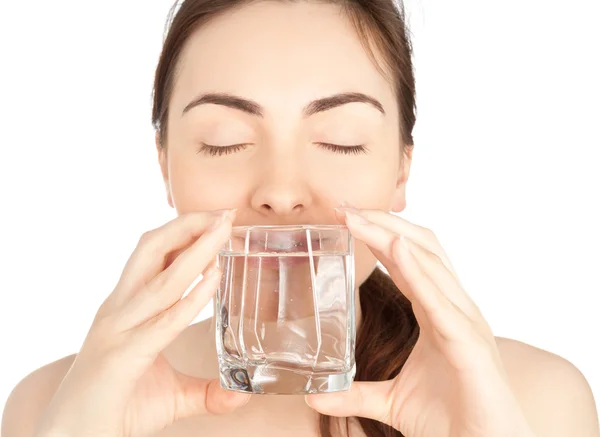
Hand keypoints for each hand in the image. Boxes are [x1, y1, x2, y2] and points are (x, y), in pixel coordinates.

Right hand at [34, 210, 248, 436]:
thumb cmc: (117, 409)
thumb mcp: (171, 395)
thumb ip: (205, 391)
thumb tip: (240, 394)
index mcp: (125, 308)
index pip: (152, 256)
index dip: (184, 232)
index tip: (216, 219)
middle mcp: (119, 310)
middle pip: (151, 250)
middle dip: (189, 225)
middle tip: (224, 212)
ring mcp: (118, 330)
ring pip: (160, 278)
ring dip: (196, 250)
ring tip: (224, 231)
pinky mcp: (122, 357)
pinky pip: (162, 320)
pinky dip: (190, 297)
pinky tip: (214, 278)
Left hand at [306, 207, 534, 436]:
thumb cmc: (450, 419)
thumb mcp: (391, 401)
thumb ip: (356, 394)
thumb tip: (316, 396)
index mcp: (436, 313)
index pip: (406, 262)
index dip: (378, 236)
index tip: (345, 218)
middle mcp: (453, 308)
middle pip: (419, 249)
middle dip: (382, 224)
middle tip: (344, 207)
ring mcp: (464, 322)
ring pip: (431, 263)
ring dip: (392, 236)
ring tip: (359, 217)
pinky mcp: (469, 344)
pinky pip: (442, 301)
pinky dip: (419, 271)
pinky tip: (396, 248)